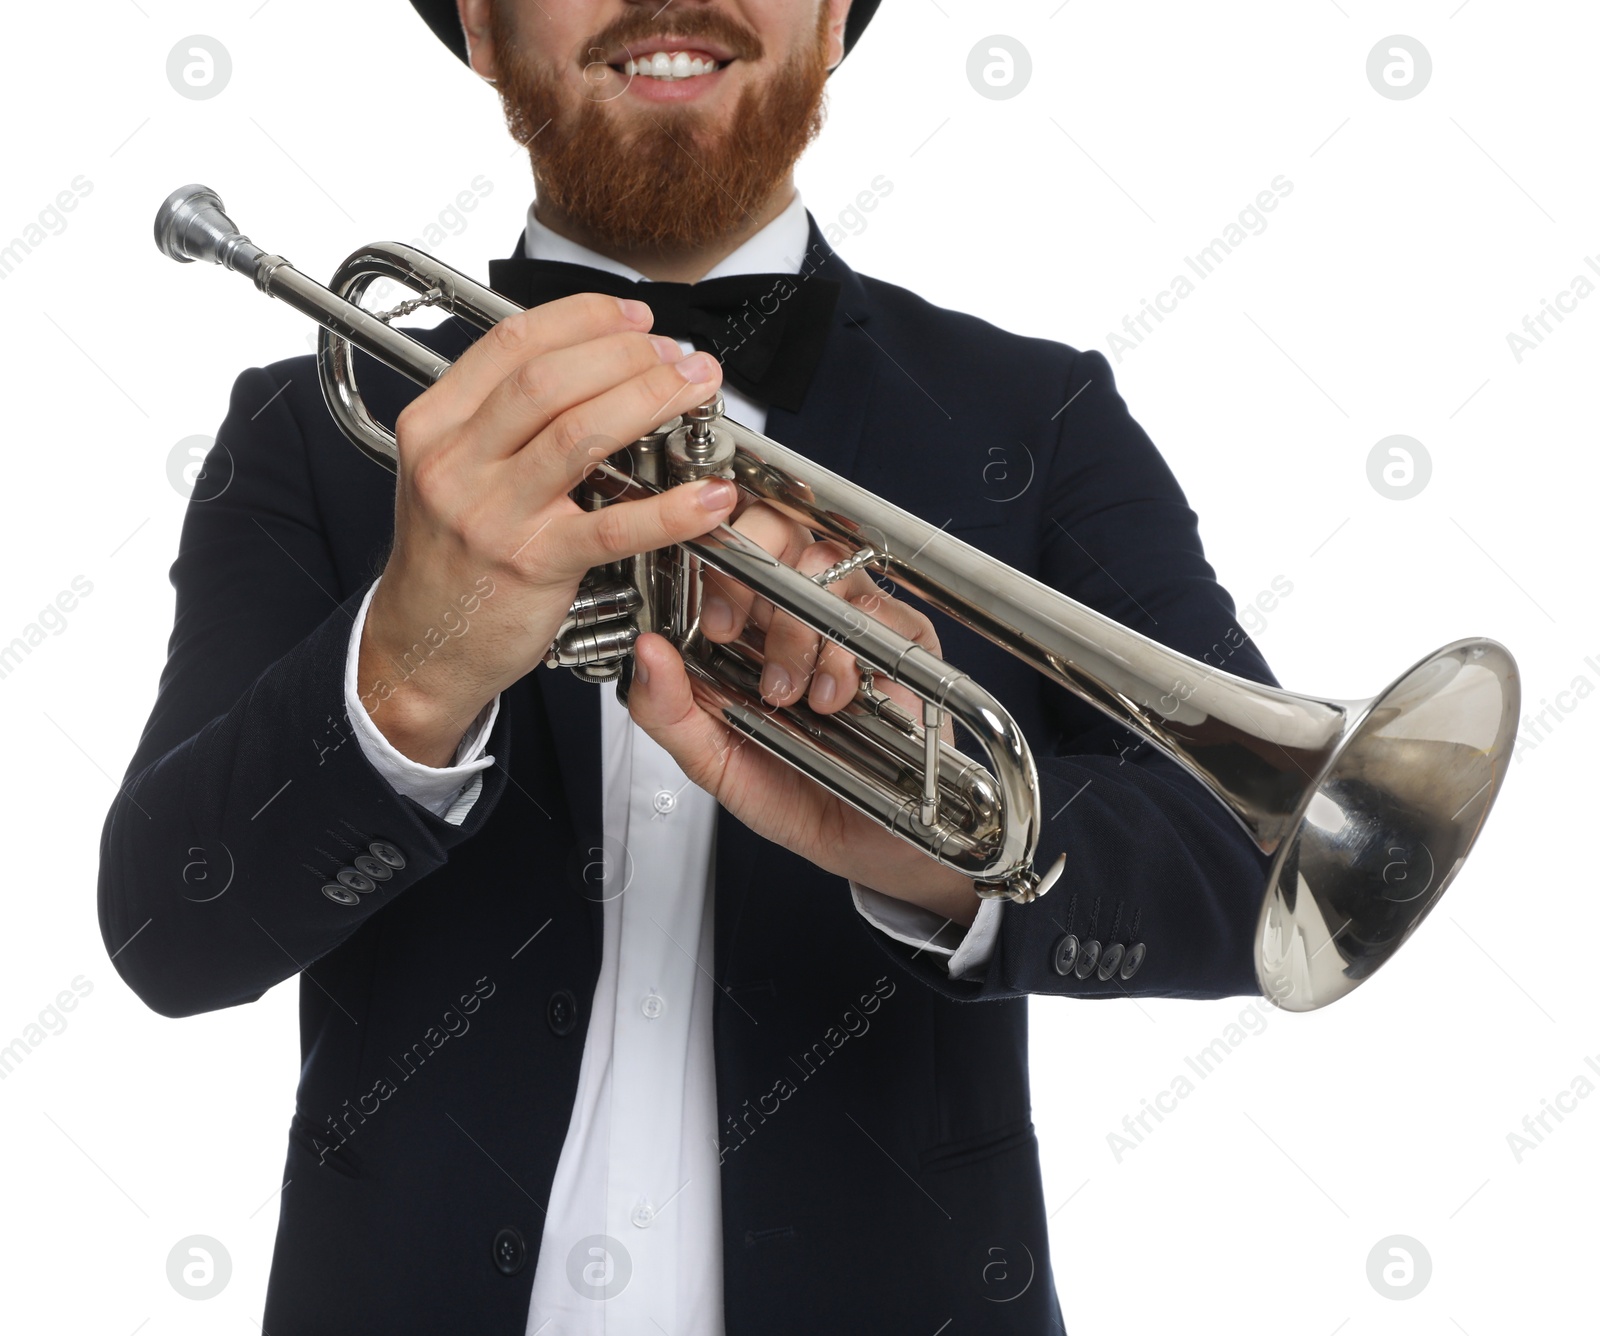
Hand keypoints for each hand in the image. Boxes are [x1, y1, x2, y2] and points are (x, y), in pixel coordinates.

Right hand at [357, 294, 734, 765]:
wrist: (421, 645)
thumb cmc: (449, 559)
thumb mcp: (449, 471)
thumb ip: (498, 418)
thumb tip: (587, 365)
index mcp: (435, 424)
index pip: (513, 342)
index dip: (585, 318)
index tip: (636, 318)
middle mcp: (455, 462)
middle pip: (550, 377)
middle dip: (628, 354)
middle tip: (677, 356)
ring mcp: (492, 514)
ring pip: (581, 433)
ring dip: (651, 401)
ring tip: (694, 392)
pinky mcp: (532, 565)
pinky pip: (613, 527)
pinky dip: (671, 509)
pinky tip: (709, 496)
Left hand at [625, 501, 980, 926]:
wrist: (864, 843)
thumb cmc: (794, 795)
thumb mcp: (713, 761)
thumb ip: (668, 712)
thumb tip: (645, 650)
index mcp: (751, 624)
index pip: (731, 551)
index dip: (716, 566)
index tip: (711, 622)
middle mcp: (802, 610)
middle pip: (783, 532)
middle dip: (752, 571)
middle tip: (734, 632)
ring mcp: (855, 620)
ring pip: (828, 567)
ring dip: (796, 629)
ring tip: (788, 693)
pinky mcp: (904, 640)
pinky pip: (875, 615)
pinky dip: (844, 658)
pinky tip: (833, 700)